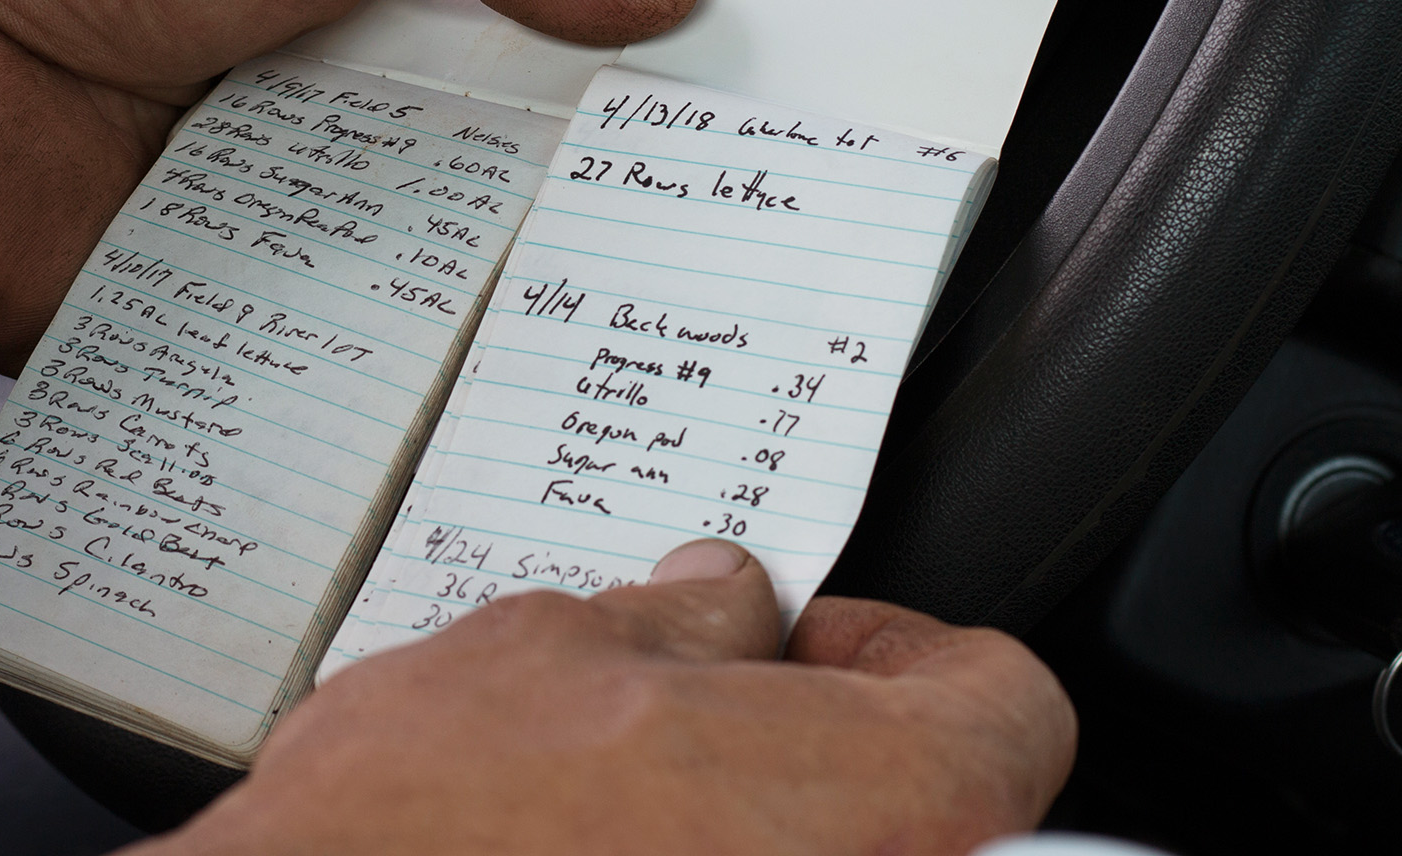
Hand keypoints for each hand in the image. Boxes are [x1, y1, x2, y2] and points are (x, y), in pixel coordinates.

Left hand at [0, 0, 694, 373]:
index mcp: (355, 7)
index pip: (519, 78)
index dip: (607, 116)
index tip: (714, 165)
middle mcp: (312, 128)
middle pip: (473, 208)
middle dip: (556, 245)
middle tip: (677, 289)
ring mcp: (250, 237)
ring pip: (399, 312)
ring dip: (467, 334)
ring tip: (584, 380)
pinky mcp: (184, 332)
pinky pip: (287, 389)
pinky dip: (348, 412)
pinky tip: (434, 436)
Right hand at [136, 541, 1075, 855]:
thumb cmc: (426, 825)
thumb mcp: (551, 650)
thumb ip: (678, 619)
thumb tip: (724, 598)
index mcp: (870, 793)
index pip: (1002, 701)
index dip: (896, 645)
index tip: (808, 642)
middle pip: (917, 790)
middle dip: (808, 732)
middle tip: (702, 707)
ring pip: (819, 850)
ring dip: (740, 815)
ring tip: (619, 792)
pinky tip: (592, 852)